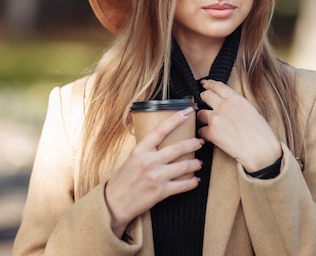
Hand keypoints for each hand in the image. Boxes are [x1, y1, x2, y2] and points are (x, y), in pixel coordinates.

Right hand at [104, 107, 203, 237]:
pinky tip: (196, 180)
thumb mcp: (132, 158)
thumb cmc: (123, 179)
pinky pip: (183, 185)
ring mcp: (156, 177)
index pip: (161, 130)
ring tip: (199, 162)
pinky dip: (192, 182)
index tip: (187, 111)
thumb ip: (147, 149)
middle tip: (200, 142)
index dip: (176, 119)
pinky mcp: (162, 191)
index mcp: (140, 150)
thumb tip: (164, 140)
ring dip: (196, 163)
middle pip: (178, 147)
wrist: (115, 203)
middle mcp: (149, 161)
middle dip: (193, 143)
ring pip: (184, 166)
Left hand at [198, 79, 281, 172]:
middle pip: (206, 96)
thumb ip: (238, 105)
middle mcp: (224, 106)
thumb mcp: (252, 111)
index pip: (218, 86)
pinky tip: (209, 137)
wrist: (260, 150)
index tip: (205, 84)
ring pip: (200, 113)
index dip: (209, 84)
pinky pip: (201, 130)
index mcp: (236, 99)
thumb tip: (231, 105)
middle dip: (203, 97)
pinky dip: (204, 134)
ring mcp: (216, 118)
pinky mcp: (211, 133)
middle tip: (203, 100)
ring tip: (208, 123)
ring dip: (203, 118)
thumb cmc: (261, 134)